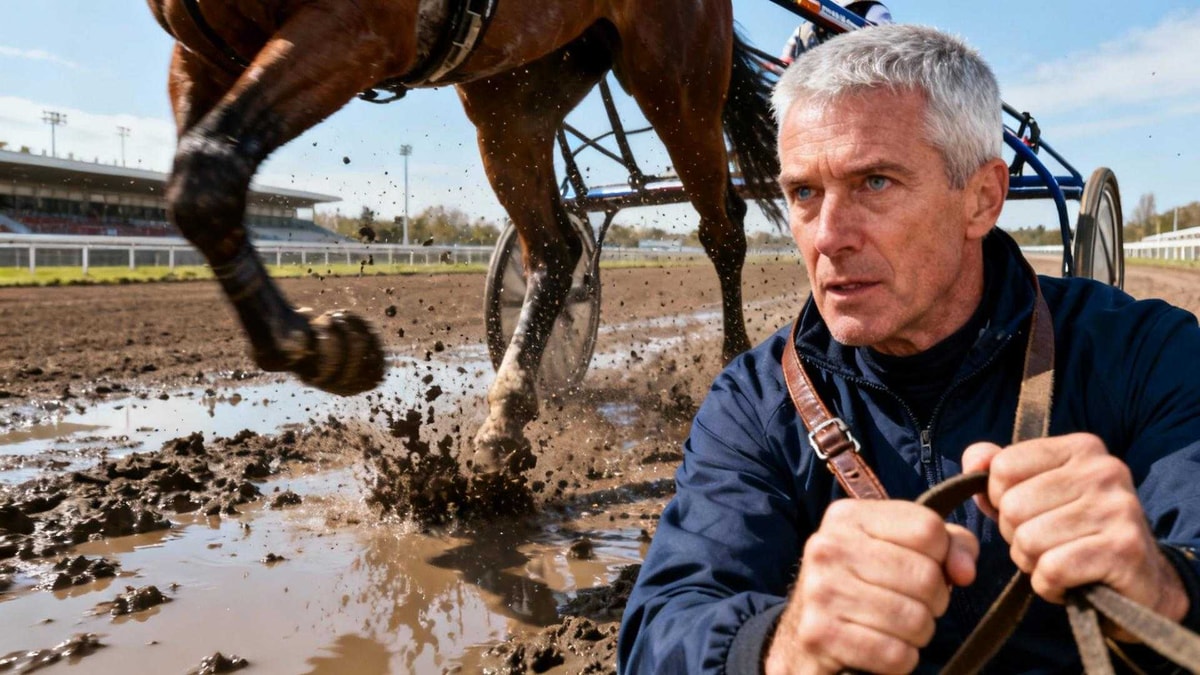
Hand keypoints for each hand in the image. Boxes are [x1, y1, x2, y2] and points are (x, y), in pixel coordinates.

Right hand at [764, 499, 978, 674]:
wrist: (801, 634)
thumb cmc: (863, 586)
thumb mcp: (897, 549)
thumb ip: (947, 544)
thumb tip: (965, 572)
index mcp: (847, 517)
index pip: (928, 529)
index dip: (942, 558)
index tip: (926, 570)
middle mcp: (828, 547)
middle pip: (926, 576)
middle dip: (933, 601)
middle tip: (912, 605)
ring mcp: (821, 590)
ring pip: (915, 619)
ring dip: (917, 633)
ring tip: (896, 628)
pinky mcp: (820, 634)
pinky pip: (895, 654)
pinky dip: (900, 660)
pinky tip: (881, 649)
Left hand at [962, 433, 1188, 634]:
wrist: (1140, 580)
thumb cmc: (1075, 532)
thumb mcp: (1035, 492)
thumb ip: (998, 471)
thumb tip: (973, 461)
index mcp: (1082, 448)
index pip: (1002, 467)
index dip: (1002, 499)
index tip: (1032, 512)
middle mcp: (1105, 471)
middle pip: (1012, 506)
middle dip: (1017, 535)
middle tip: (1049, 543)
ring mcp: (1119, 510)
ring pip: (1028, 540)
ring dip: (1033, 562)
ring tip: (1062, 561)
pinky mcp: (1124, 551)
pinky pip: (1051, 569)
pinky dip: (1050, 585)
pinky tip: (1072, 581)